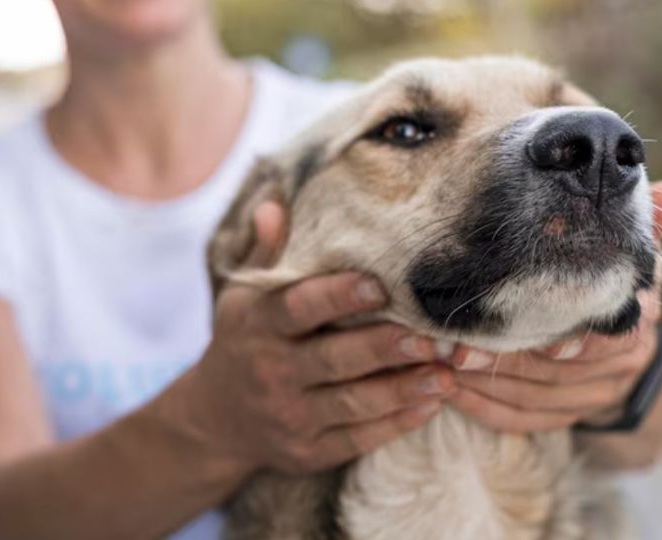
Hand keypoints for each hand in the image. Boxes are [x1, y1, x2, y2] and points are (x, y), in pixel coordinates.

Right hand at [184, 202, 453, 474]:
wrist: (215, 420)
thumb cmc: (244, 342)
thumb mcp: (243, 297)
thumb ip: (267, 253)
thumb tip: (273, 203)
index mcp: (257, 326)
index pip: (298, 308)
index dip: (338, 296)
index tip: (380, 284)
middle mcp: (271, 372)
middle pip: (334, 359)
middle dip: (385, 346)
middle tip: (431, 335)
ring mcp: (290, 416)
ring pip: (353, 403)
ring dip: (403, 389)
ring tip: (446, 372)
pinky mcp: (308, 451)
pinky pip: (357, 439)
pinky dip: (396, 423)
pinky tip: (430, 404)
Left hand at [448, 181, 661, 432]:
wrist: (630, 352)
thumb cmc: (617, 286)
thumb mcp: (632, 254)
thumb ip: (647, 225)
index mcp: (634, 324)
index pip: (598, 338)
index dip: (561, 337)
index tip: (518, 328)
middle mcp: (618, 367)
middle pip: (553, 372)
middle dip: (501, 358)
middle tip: (452, 347)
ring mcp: (591, 398)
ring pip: (532, 399)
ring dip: (482, 384)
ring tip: (439, 363)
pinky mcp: (564, 418)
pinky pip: (521, 421)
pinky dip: (484, 409)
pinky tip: (449, 392)